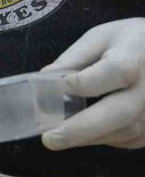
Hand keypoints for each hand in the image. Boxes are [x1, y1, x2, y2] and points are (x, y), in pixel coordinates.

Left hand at [41, 18, 144, 149]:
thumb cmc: (132, 42)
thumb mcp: (102, 37)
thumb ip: (73, 58)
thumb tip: (43, 81)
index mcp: (133, 57)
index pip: (111, 73)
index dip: (82, 83)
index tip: (60, 88)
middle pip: (117, 114)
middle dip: (79, 130)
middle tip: (49, 139)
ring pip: (123, 132)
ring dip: (88, 138)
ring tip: (59, 137)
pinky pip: (130, 139)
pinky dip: (104, 138)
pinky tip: (86, 133)